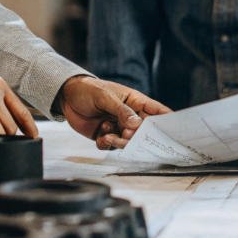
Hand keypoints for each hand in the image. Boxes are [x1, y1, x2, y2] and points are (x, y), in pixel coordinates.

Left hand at [56, 77, 170, 149]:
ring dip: (119, 141)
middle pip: (144, 132)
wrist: (66, 97)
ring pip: (128, 142)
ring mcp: (119, 127)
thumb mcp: (105, 97)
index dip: (167, 123)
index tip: (171, 134)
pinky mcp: (106, 136)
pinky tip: (100, 135)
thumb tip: (137, 125)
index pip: (157, 112)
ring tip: (107, 134)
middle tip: (126, 134)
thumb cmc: (89, 90)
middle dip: (137, 136)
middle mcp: (130, 116)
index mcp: (136, 102)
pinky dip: (106, 144)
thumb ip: (122, 111)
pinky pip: (112, 147)